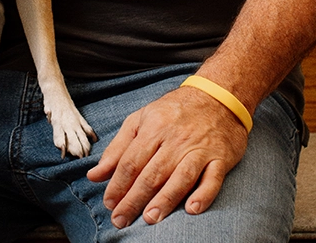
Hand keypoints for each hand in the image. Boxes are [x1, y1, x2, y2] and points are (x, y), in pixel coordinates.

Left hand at [86, 86, 249, 227]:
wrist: (217, 96)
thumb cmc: (174, 111)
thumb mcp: (141, 119)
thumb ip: (118, 148)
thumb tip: (94, 175)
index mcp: (154, 127)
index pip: (131, 160)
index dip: (118, 184)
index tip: (109, 203)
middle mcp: (176, 139)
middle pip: (152, 173)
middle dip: (134, 199)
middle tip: (120, 219)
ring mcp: (199, 149)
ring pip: (180, 178)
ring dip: (165, 200)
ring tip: (150, 218)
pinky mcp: (220, 158)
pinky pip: (212, 179)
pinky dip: (203, 195)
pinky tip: (192, 208)